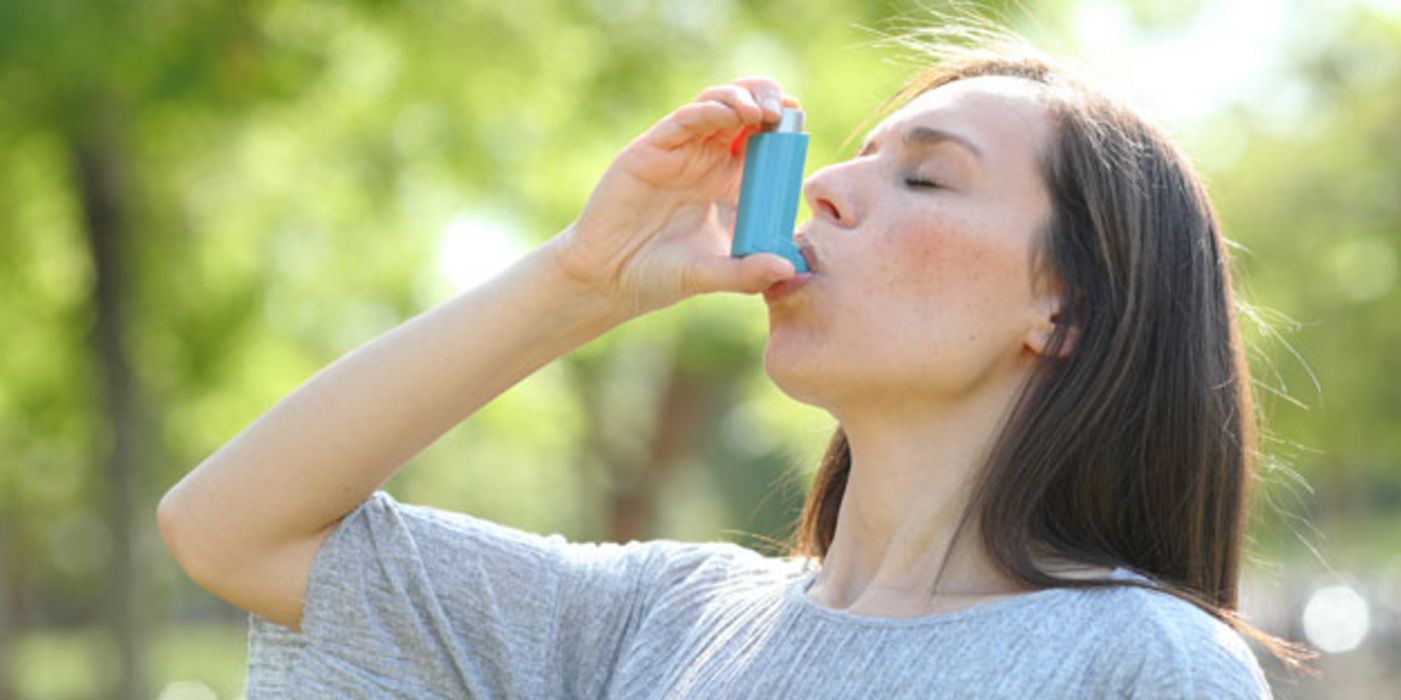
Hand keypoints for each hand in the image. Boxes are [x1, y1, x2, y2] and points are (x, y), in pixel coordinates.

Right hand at [549, 77, 802, 317]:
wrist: (607, 281)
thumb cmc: (660, 276)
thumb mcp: (712, 275)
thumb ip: (747, 272)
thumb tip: (789, 269)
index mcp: (726, 182)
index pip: (761, 141)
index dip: (781, 126)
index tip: (798, 123)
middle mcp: (704, 160)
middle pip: (742, 111)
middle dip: (766, 100)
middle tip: (784, 110)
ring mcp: (677, 152)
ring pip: (713, 105)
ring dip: (740, 98)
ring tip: (760, 112)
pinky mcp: (649, 151)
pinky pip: (682, 121)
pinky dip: (707, 111)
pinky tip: (728, 114)